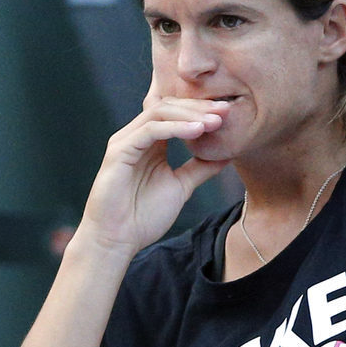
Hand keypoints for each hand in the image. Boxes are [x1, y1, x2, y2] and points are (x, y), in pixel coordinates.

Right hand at [76, 89, 230, 256]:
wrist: (117, 240)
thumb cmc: (143, 216)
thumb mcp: (181, 187)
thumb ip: (200, 168)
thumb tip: (227, 154)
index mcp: (150, 142)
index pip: (175, 113)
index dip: (201, 109)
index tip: (228, 114)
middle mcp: (136, 136)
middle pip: (168, 106)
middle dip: (198, 106)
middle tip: (225, 111)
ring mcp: (125, 141)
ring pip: (158, 112)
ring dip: (189, 115)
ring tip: (214, 122)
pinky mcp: (119, 151)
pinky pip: (149, 130)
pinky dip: (174, 128)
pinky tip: (197, 131)